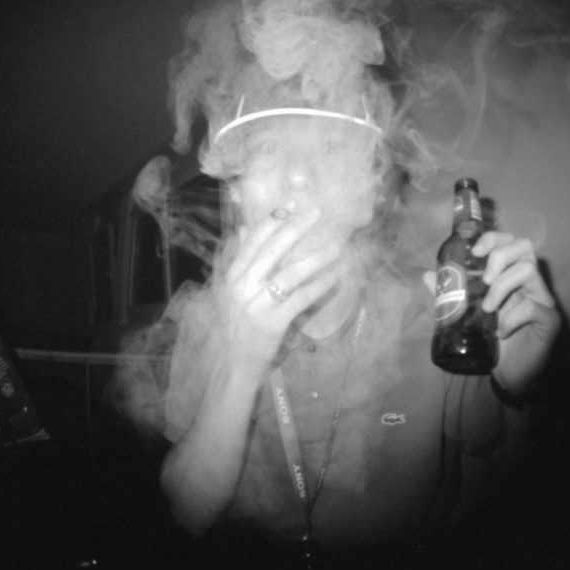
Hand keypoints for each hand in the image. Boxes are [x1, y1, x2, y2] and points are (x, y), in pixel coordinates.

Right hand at [215, 208, 341, 384]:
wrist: (233, 365)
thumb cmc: (237, 326)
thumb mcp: (233, 290)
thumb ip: (241, 260)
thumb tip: (246, 227)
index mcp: (233, 277)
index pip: (253, 241)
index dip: (273, 220)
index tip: (291, 204)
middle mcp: (242, 287)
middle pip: (272, 250)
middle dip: (296, 228)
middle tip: (317, 213)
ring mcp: (256, 305)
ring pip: (289, 274)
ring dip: (316, 258)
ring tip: (337, 246)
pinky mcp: (271, 324)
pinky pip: (299, 300)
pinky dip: (318, 287)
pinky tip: (334, 278)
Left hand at [423, 232, 560, 391]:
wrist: (508, 374)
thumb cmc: (491, 340)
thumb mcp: (467, 313)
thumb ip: (450, 294)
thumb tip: (428, 274)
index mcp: (512, 274)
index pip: (509, 241)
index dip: (493, 238)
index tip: (474, 251)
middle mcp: (530, 282)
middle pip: (524, 246)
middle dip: (499, 256)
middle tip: (483, 279)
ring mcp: (543, 299)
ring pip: (529, 270)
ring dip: (501, 286)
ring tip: (487, 309)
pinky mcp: (550, 320)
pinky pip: (533, 307)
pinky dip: (512, 318)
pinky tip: (502, 332)